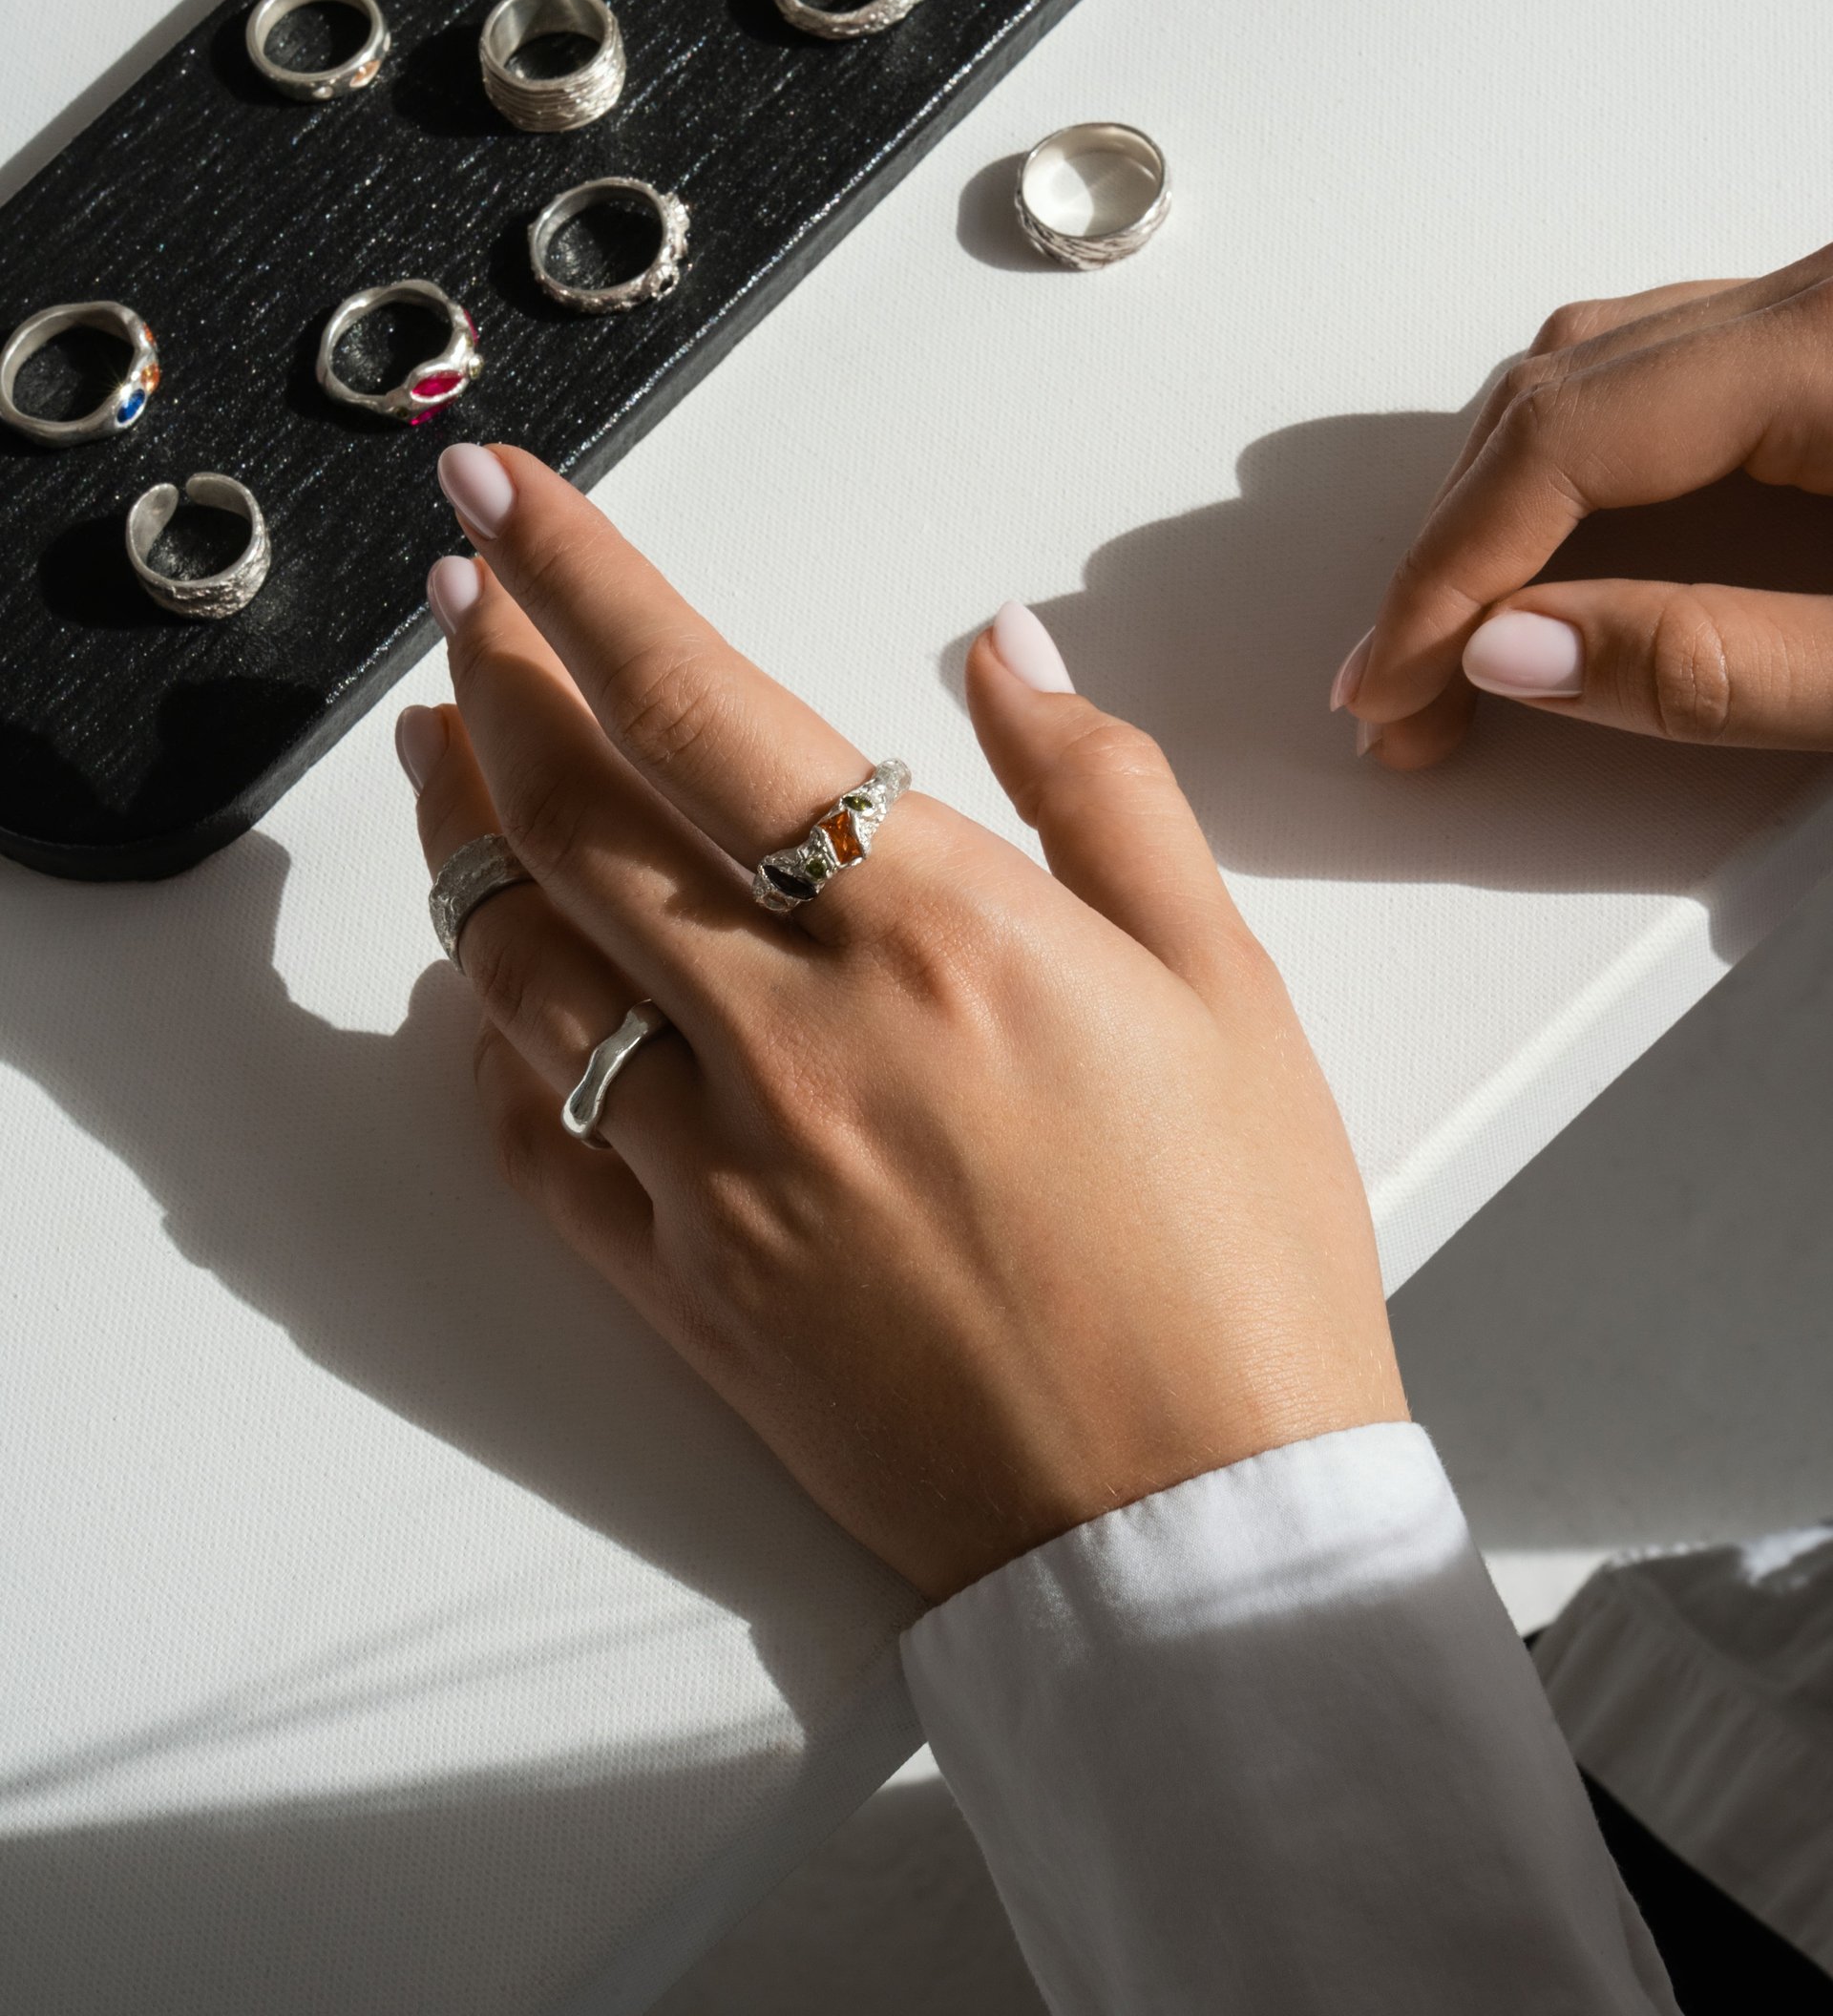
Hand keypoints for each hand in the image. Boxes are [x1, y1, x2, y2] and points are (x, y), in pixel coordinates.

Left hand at [396, 442, 1402, 1601]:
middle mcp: (792, 1035)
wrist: (1195, 1529)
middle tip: (458, 588)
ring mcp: (716, 1169)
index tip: (501, 492)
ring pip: (516, 960)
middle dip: (490, 673)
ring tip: (450, 750)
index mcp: (934, 933)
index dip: (576, 579)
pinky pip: (533, 1136)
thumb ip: (1105, 790)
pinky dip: (492, 1035)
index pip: (697, 706)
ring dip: (462, 832)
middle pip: (570, 813)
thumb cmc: (1239, 1255)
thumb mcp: (1227, 987)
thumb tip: (1002, 651)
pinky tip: (492, 982)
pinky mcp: (683, 1288)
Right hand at [1334, 246, 1832, 768]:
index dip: (1449, 577)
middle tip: (1407, 695)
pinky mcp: (1829, 345)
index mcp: (1827, 350)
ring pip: (1597, 376)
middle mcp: (1814, 298)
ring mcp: (1821, 310)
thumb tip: (1516, 654)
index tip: (1393, 689)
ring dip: (1503, 503)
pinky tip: (1563, 553)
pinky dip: (1581, 467)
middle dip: (1454, 555)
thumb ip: (1719, 664)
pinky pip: (1663, 379)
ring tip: (1462, 640)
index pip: (1565, 443)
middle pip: (1557, 396)